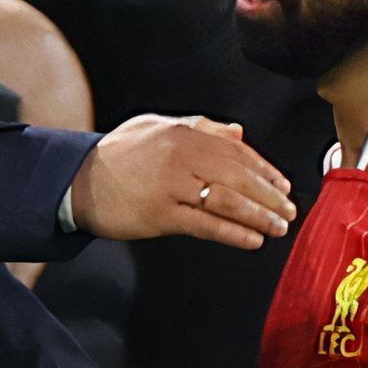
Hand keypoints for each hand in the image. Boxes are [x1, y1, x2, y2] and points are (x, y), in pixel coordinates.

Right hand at [68, 115, 295, 247]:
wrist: (78, 180)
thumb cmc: (118, 155)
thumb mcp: (157, 127)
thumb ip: (199, 127)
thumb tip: (237, 133)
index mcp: (183, 133)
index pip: (236, 151)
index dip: (264, 170)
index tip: (283, 186)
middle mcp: (181, 157)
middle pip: (238, 177)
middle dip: (269, 196)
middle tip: (289, 211)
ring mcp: (172, 186)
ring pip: (227, 201)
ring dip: (258, 216)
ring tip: (277, 227)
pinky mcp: (161, 215)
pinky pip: (206, 225)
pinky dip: (233, 233)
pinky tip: (251, 240)